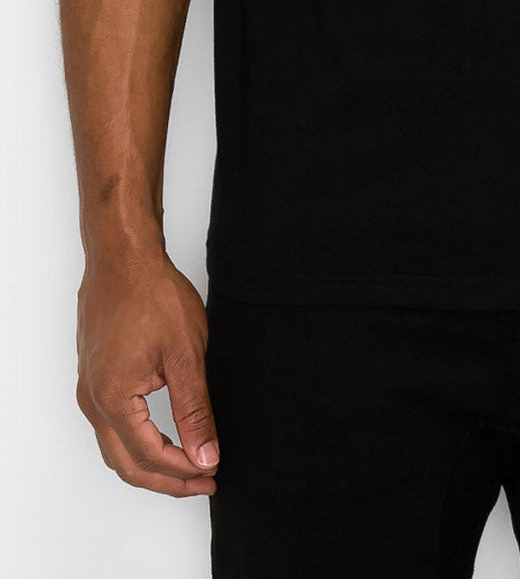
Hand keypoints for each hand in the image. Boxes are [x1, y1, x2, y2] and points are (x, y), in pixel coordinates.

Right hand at [76, 253, 218, 497]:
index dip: (182, 471)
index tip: (211, 474)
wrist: (122, 257)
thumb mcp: (185, 355)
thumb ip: (194, 411)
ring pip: (115, 446)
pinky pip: (110, 424)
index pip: (149, 456)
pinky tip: (162, 434)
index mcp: (114, 399)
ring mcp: (88, 387)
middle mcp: (92, 400)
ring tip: (187, 464)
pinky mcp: (92, 374)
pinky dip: (137, 440)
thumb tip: (205, 455)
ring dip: (150, 461)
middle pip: (126, 462)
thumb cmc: (151, 295)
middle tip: (202, 480)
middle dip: (166, 479)